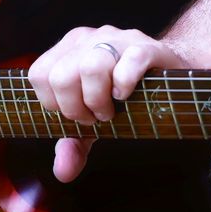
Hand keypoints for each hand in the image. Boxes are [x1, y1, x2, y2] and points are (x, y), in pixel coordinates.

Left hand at [27, 26, 190, 182]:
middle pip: (62, 76)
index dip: (54, 104)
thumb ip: (73, 143)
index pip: (40, 74)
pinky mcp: (146, 47)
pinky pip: (129, 63)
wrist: (170, 69)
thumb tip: (62, 173)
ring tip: (112, 108)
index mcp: (68, 49)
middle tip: (96, 116)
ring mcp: (118, 39)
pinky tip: (127, 95)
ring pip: (91, 66)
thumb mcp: (94, 117)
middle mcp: (89, 39)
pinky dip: (124, 85)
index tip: (78, 114)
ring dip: (99, 100)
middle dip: (76, 108)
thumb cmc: (124, 92)